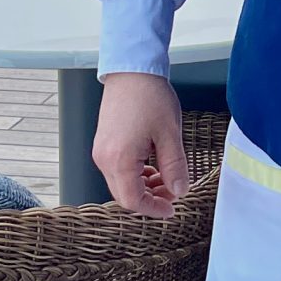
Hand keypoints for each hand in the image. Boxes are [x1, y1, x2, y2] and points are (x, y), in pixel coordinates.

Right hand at [92, 72, 190, 217]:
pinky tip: (152, 166)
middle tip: (173, 190)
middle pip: (124, 195)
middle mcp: (104, 159)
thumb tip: (179, 191)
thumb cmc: (149, 97)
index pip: (133, 201)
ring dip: (143, 187)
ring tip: (166, 176)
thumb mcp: (169, 134)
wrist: (131, 71)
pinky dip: (135, 175)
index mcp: (119, 159)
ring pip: (121, 184)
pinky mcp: (103, 144)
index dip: (154, 209)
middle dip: (150, 199)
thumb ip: (174, 167)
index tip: (172, 208)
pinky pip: (117, 171)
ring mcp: (101, 151)